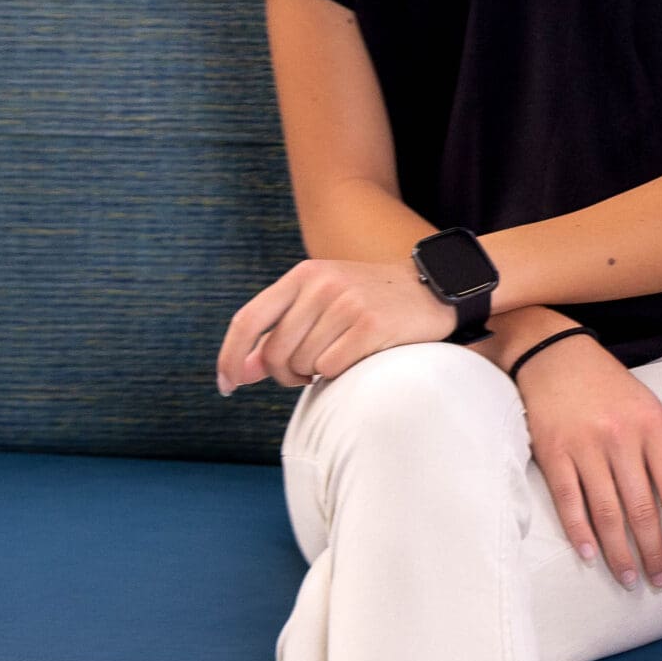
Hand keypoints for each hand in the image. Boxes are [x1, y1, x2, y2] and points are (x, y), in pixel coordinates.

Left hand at [215, 258, 457, 392]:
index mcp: (303, 275)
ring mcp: (347, 302)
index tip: (226, 385)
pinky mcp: (370, 324)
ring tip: (337, 359)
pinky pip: (331, 367)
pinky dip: (338, 373)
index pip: (248, 320)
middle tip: (306, 374)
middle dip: (285, 374)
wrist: (435, 290)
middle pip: (275, 352)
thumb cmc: (370, 303)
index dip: (230, 357)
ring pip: (302, 363)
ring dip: (314, 374)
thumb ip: (279, 334)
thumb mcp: (322, 304)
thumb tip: (239, 373)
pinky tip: (356, 360)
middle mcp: (322, 284)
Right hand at [515, 331, 661, 590]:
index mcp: (654, 427)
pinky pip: (569, 500)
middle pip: (641, 507)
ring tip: (630, 579)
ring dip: (619, 552)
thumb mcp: (655, 415)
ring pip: (607, 511)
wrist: (558, 357)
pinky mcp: (552, 452)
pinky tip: (591, 557)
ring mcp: (585, 445)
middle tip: (659, 581)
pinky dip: (580, 532)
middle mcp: (622, 437)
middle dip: (653, 550)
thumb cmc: (613, 391)